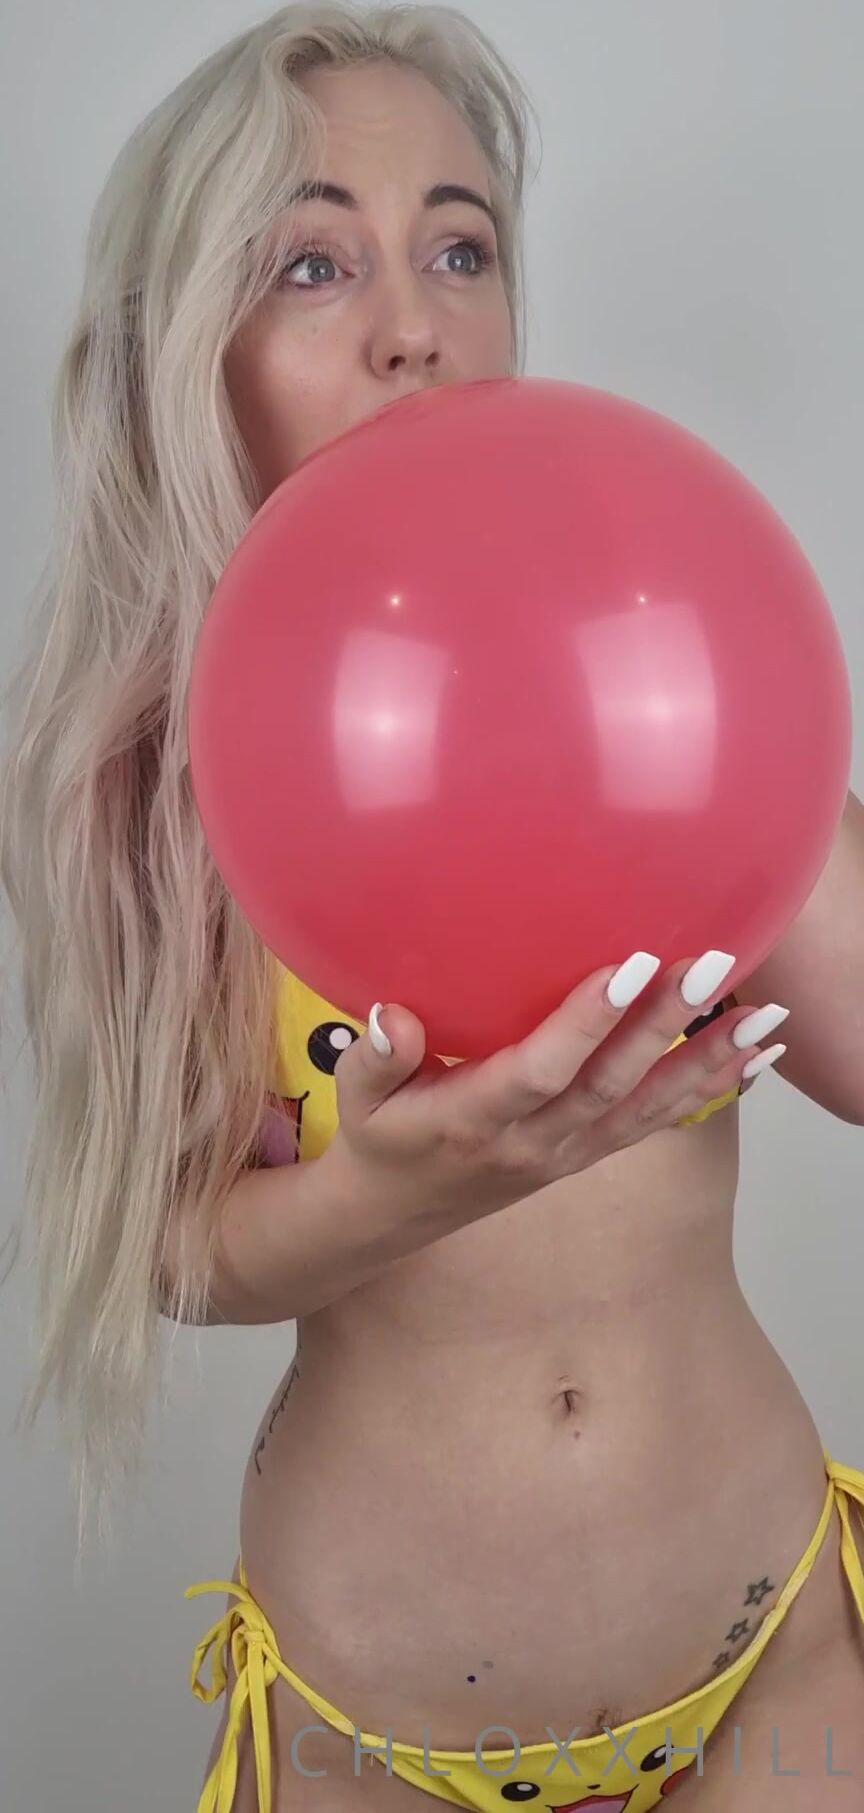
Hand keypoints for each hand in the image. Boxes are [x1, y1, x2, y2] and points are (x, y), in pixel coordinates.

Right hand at [319, 951, 788, 1227]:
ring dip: (707, 1061)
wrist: (393, 1217)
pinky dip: (708, 1088)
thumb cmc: (377, 1137)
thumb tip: (392, 1015)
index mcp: (472, 1122)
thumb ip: (371, 1056)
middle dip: (662, 1025)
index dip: (585, 1022)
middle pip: (609, 1084)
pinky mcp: (587, 1154)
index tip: (629, 965)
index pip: (539, 1071)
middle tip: (708, 967)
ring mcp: (566, 1154)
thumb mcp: (354, 1098)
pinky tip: (755, 1054)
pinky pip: (655, 1122)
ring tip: (764, 1017)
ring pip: (646, 1107)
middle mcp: (531, 1143)